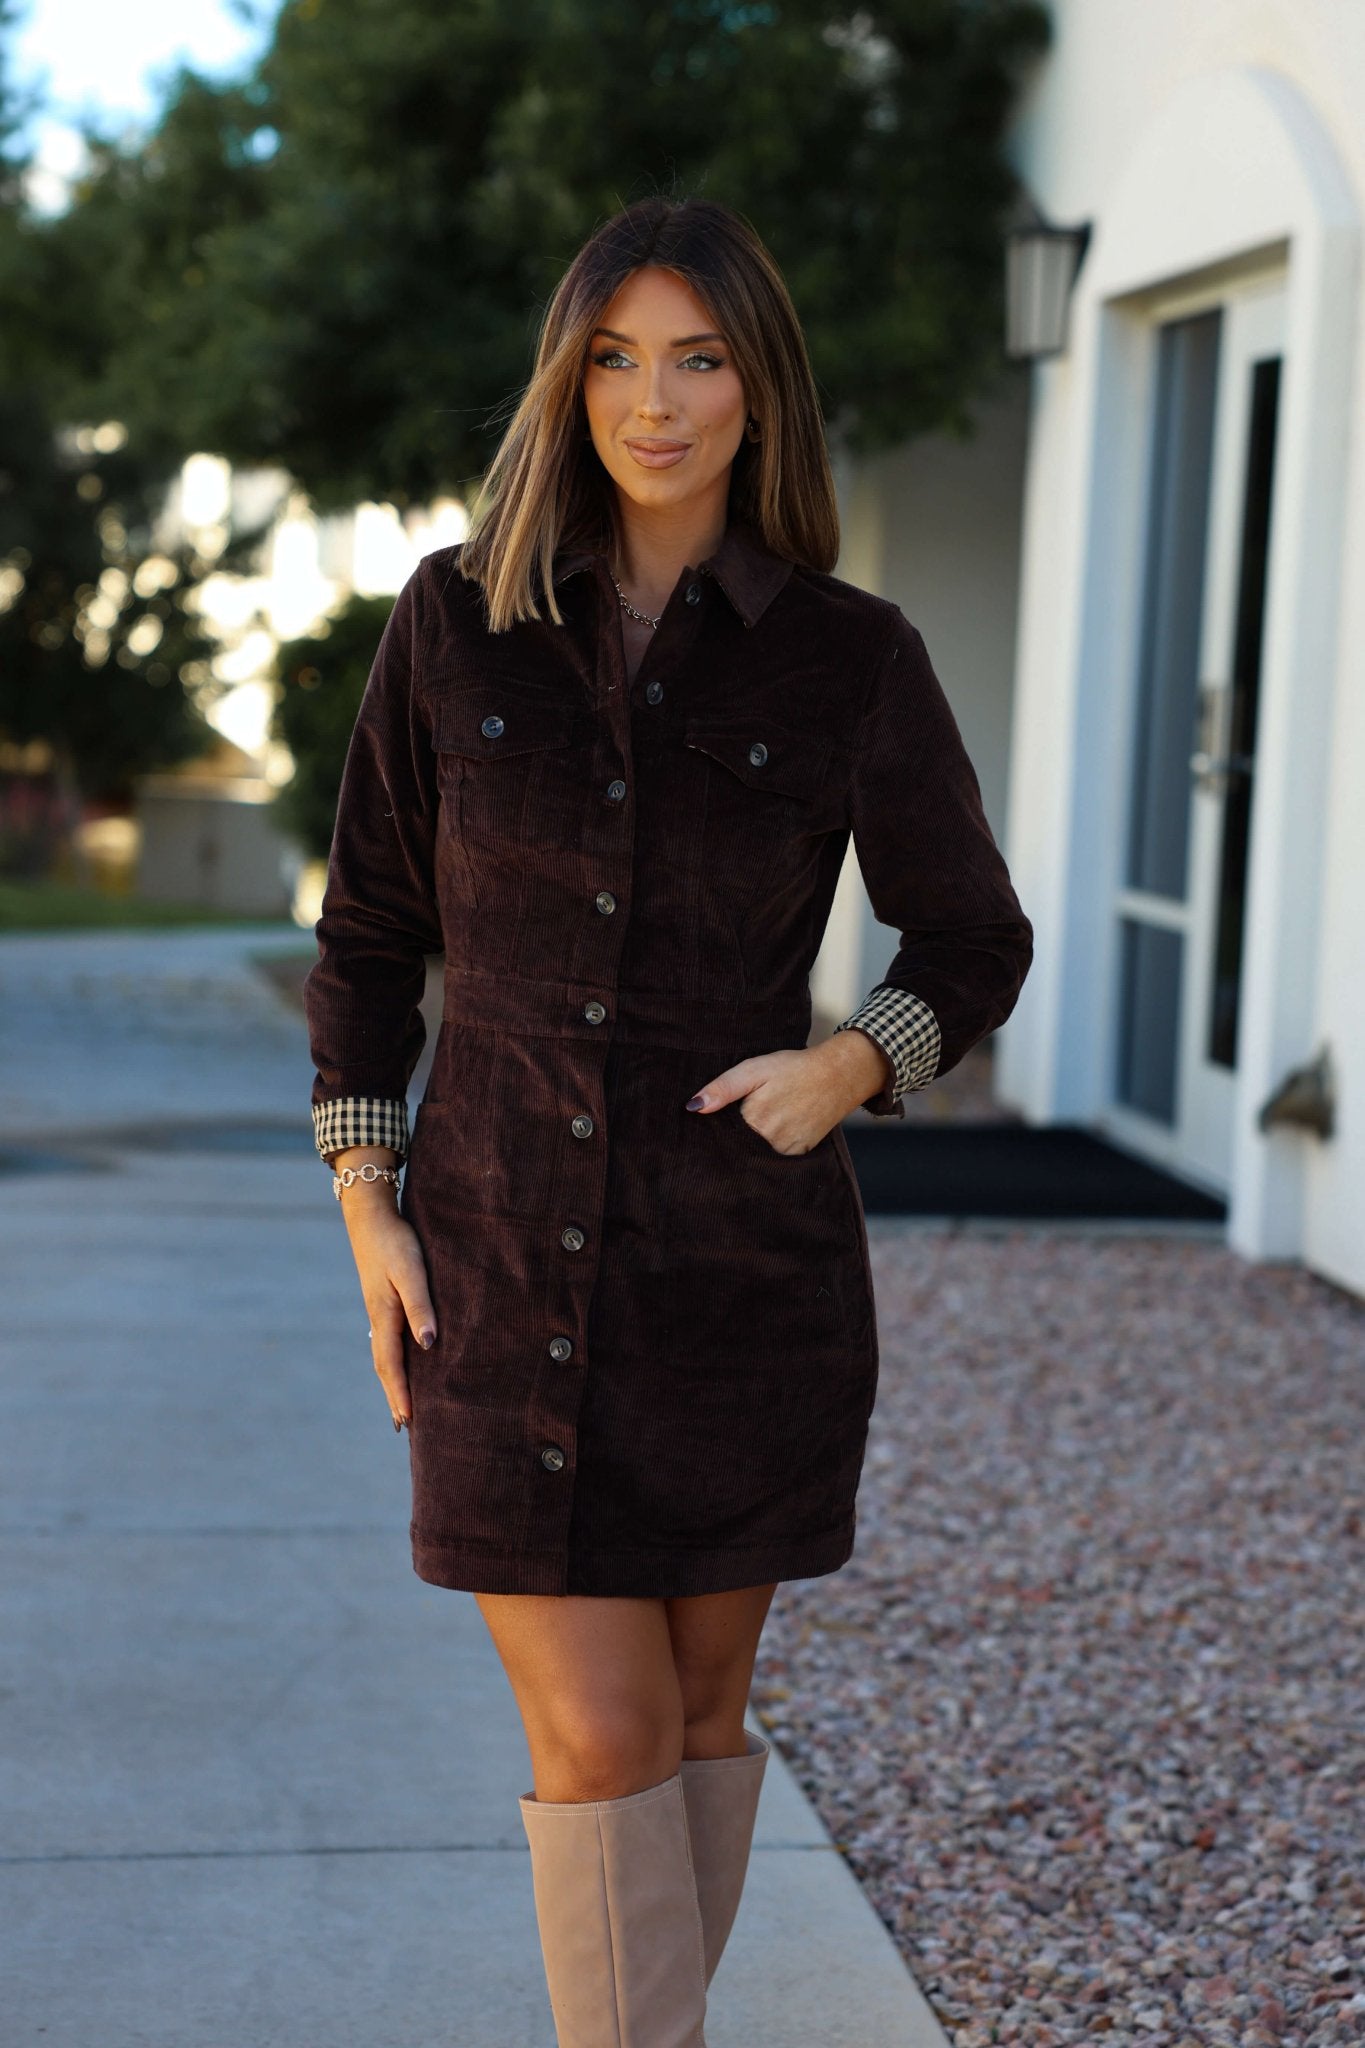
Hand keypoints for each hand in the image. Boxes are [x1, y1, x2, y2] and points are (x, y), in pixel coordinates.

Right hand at [331, 1147, 435, 1428]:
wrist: (370, 1215)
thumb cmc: (396, 1241)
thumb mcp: (411, 1271)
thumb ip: (420, 1305)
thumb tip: (428, 1344)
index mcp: (384, 1316)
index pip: (391, 1364)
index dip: (399, 1393)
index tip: (407, 1420)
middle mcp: (378, 1318)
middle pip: (384, 1365)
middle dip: (394, 1394)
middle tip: (403, 1425)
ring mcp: (379, 1310)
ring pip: (384, 1354)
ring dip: (393, 1380)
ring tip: (403, 1403)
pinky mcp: (383, 1301)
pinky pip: (388, 1339)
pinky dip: (394, 1360)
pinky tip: (404, 1362)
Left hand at [684, 1031, 894, 1153]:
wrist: (838, 1075)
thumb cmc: (793, 1068)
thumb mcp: (754, 1069)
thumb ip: (723, 1088)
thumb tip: (693, 1108)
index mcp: (753, 1120)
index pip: (720, 1134)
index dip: (714, 1129)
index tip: (710, 1123)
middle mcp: (769, 1141)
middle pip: (737, 1146)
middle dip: (731, 1139)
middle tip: (742, 1116)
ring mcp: (786, 1150)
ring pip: (755, 1154)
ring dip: (750, 1144)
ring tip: (760, 1120)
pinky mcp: (799, 1153)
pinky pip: (775, 1157)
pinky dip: (768, 1147)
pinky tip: (772, 1129)